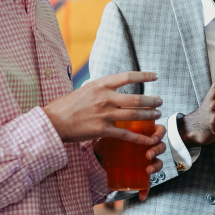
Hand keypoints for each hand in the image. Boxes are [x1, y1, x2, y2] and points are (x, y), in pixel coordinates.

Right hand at [44, 72, 162, 144]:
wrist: (53, 121)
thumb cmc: (68, 104)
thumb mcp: (86, 88)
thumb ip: (102, 88)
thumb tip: (115, 85)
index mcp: (101, 85)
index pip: (128, 77)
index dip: (144, 76)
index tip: (155, 76)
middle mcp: (105, 98)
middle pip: (136, 99)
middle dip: (152, 101)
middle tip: (160, 101)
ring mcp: (105, 114)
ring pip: (134, 115)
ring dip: (149, 115)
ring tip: (157, 115)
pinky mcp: (102, 130)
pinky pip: (126, 134)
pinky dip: (139, 137)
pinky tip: (149, 139)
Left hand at [93, 124, 166, 200]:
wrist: (103, 158)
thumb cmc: (110, 143)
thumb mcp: (108, 137)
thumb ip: (106, 137)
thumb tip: (100, 142)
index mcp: (144, 135)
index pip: (159, 130)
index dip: (160, 133)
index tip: (153, 138)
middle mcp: (148, 148)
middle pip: (161, 146)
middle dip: (157, 150)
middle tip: (148, 155)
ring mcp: (146, 162)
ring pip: (159, 163)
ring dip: (156, 166)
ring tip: (148, 170)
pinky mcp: (141, 174)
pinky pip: (147, 182)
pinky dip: (146, 189)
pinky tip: (141, 196)